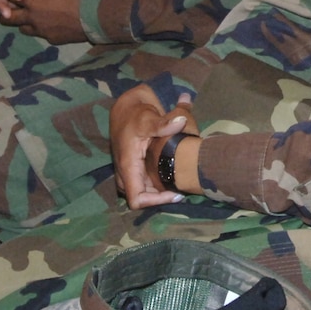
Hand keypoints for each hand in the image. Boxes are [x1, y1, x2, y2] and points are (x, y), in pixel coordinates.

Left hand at [0, 0, 86, 42]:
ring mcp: (41, 31)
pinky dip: (41, 28)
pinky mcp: (52, 39)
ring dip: (24, 21)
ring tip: (33, 15)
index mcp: (32, 0)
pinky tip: (51, 23)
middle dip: (7, 11)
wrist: (96, 13)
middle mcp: (32, 18)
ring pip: (22, 29)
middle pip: (8, 18)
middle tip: (12, 6)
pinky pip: (40, 35)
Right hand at [110, 85, 193, 207]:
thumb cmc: (134, 114)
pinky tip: (176, 175)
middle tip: (183, 188)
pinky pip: (147, 183)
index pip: (136, 199)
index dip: (154, 202)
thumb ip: (164, 123)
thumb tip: (182, 121)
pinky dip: (161, 183)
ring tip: (182, 183)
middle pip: (143, 199)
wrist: (127, 107)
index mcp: (128, 166)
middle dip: (162, 197)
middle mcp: (128, 173)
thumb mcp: (148, 118)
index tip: (174, 193)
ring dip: (162, 191)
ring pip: (146, 192)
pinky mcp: (137, 168)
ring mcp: (132, 172)